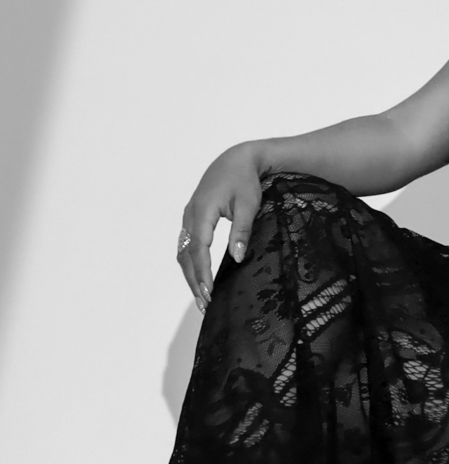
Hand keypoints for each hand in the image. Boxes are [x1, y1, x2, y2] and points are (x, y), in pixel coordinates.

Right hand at [176, 144, 263, 311]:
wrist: (236, 159)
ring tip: (202, 297)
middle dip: (194, 281)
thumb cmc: (245, 180)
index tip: (208, 292)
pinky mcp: (192, 218)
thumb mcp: (249, 204)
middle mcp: (190, 215)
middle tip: (204, 304)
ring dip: (191, 275)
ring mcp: (189, 216)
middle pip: (186, 255)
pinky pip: (186, 245)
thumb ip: (242, 230)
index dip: (202, 273)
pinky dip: (191, 263)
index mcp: (202, 211)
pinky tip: (200, 277)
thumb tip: (236, 258)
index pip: (199, 249)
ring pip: (183, 251)